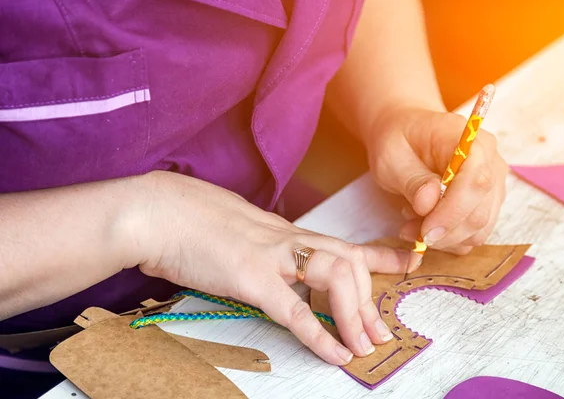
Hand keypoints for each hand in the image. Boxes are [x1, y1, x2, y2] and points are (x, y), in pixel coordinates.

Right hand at [134, 171, 409, 364]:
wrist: (153, 211)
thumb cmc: (184, 217)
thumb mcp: (231, 227)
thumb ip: (256, 244)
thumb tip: (265, 261)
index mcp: (281, 230)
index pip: (340, 240)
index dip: (379, 253)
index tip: (408, 260)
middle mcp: (285, 239)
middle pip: (348, 260)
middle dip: (371, 299)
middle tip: (381, 332)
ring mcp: (271, 256)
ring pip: (335, 276)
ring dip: (355, 315)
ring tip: (364, 346)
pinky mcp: (250, 277)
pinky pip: (295, 310)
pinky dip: (320, 335)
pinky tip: (335, 354)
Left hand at [365, 107, 508, 260]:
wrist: (405, 132)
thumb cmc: (397, 140)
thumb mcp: (391, 157)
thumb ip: (412, 180)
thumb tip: (429, 203)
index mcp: (468, 140)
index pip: (475, 181)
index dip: (452, 212)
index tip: (425, 231)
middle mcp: (489, 160)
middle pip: (481, 211)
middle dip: (445, 232)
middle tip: (409, 232)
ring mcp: (492, 182)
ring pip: (480, 228)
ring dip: (445, 237)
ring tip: (412, 224)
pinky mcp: (486, 202)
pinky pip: (474, 232)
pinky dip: (449, 238)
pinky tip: (424, 224)